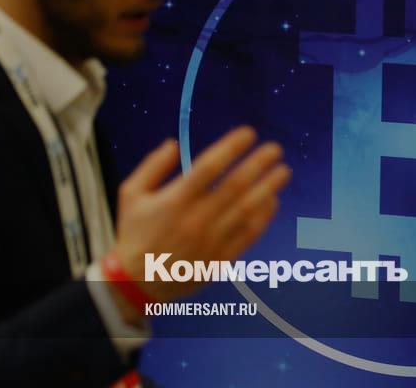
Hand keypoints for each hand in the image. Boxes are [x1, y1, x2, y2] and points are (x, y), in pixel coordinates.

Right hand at [109, 126, 290, 303]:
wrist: (137, 282)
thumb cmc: (134, 233)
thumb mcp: (131, 194)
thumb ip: (153, 166)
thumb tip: (173, 143)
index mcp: (175, 200)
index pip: (209, 167)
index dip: (231, 148)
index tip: (249, 133)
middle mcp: (196, 219)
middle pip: (235, 186)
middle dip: (258, 164)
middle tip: (276, 149)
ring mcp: (211, 240)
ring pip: (247, 210)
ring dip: (268, 188)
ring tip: (283, 171)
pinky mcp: (221, 258)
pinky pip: (249, 234)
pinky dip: (264, 217)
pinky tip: (273, 200)